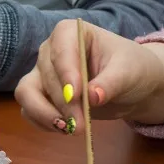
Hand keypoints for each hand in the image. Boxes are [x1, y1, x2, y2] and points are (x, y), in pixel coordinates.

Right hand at [14, 20, 163, 133]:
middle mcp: (50, 51)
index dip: (66, 73)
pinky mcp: (43, 95)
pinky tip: (65, 130)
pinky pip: (30, 110)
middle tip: (81, 125)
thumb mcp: (129, 72)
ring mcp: (43, 73)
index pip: (61, 50)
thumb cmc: (133, 68)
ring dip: (46, 114)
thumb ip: (110, 83)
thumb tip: (93, 97)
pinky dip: (43, 122)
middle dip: (64, 103)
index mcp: (70, 33)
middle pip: (47, 77)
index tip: (77, 95)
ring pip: (28, 93)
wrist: (135, 86)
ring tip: (71, 130)